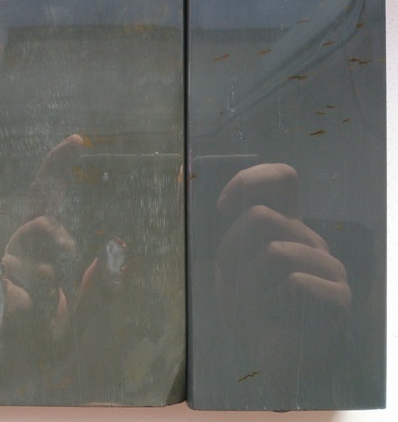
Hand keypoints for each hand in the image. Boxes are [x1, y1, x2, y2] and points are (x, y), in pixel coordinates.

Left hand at [215, 164, 350, 383]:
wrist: (268, 361)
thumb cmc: (248, 310)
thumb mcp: (229, 266)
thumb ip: (229, 232)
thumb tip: (199, 188)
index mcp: (285, 227)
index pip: (281, 178)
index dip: (248, 181)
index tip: (220, 210)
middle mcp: (309, 240)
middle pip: (259, 216)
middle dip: (231, 251)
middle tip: (236, 284)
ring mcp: (329, 266)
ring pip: (273, 251)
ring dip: (250, 284)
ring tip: (258, 305)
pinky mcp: (339, 296)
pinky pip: (294, 283)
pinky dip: (271, 306)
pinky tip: (279, 321)